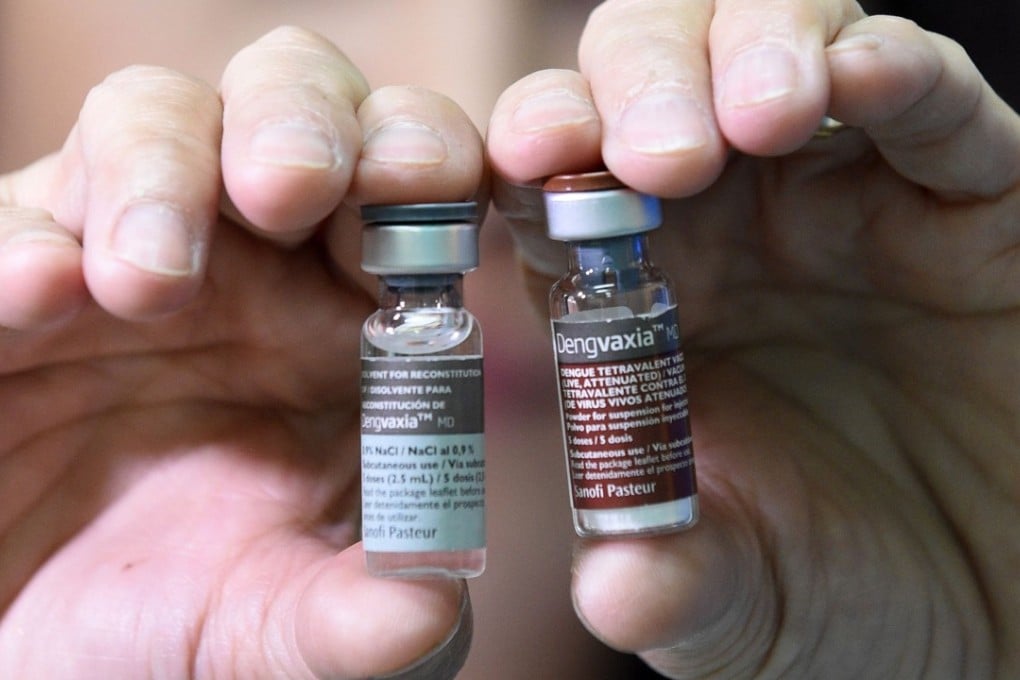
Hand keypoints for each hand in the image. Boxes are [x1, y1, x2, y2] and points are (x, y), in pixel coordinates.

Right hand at [0, 27, 482, 678]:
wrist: (27, 646)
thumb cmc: (165, 618)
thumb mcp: (269, 632)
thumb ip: (350, 623)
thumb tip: (427, 608)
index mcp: (351, 317)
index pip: (414, 186)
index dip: (429, 157)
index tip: (426, 184)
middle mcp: (252, 263)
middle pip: (297, 102)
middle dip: (300, 123)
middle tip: (288, 187)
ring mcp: (131, 252)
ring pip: (157, 118)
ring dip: (160, 172)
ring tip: (145, 282)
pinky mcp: (14, 274)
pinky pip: (17, 216)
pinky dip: (26, 240)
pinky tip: (37, 297)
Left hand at [488, 2, 1019, 676]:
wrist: (994, 603)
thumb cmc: (845, 586)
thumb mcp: (740, 597)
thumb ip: (673, 580)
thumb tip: (613, 591)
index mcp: (631, 293)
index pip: (552, 181)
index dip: (536, 150)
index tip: (527, 159)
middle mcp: (724, 221)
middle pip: (648, 79)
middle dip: (638, 87)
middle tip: (651, 157)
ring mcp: (843, 191)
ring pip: (777, 43)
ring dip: (753, 53)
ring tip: (754, 120)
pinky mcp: (966, 189)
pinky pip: (927, 98)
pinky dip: (894, 72)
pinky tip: (864, 79)